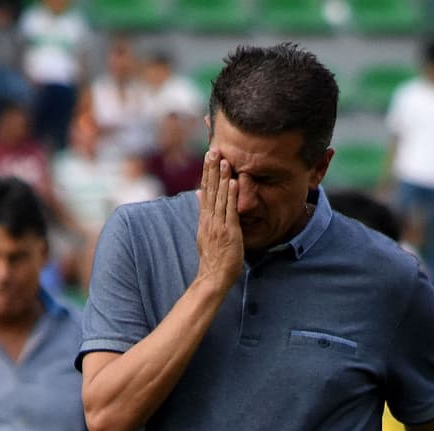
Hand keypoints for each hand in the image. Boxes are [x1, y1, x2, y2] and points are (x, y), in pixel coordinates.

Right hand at [195, 150, 242, 291]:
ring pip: (220, 197)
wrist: (213, 276)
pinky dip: (232, 195)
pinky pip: (230, 211)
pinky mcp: (229, 232)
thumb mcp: (204, 232)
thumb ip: (203, 212)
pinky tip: (234, 182)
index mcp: (204, 218)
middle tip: (213, 150)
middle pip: (210, 190)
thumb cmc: (212, 257)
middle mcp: (209, 219)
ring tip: (224, 160)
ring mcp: (218, 225)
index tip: (209, 156)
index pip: (205, 191)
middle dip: (212, 169)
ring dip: (222, 178)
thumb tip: (198, 194)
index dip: (207, 173)